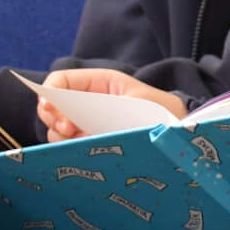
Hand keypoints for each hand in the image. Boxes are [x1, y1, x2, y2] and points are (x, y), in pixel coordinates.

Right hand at [37, 68, 187, 142]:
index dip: (50, 92)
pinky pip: (69, 145)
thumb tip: (77, 122)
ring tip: (82, 138)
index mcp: (98, 83)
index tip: (51, 108)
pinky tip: (88, 148)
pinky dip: (72, 148)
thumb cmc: (162, 109)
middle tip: (68, 129)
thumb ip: (107, 109)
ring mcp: (86, 122)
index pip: (60, 81)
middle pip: (51, 107)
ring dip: (62, 135)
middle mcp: (87, 102)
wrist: (179, 129)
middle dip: (54, 117)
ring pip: (57, 129)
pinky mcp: (90, 141)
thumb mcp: (138, 103)